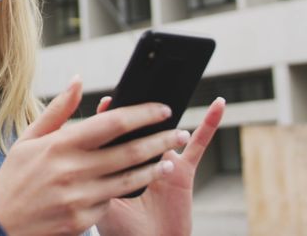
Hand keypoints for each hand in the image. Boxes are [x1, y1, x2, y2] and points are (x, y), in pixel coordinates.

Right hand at [0, 76, 190, 235]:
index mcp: (61, 144)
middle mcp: (72, 170)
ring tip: (171, 159)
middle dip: (160, 140)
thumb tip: (78, 80)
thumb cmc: (16, 176)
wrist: (0, 223)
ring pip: (130, 179)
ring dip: (155, 168)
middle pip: (130, 151)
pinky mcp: (83, 219)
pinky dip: (128, 190)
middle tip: (180, 133)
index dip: (142, 114)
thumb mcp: (29, 138)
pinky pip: (112, 200)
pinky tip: (142, 181)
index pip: (112, 123)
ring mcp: (79, 197)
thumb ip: (58, 109)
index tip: (162, 109)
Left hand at [95, 96, 226, 235]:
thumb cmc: (121, 230)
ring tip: (170, 90)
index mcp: (118, 163)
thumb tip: (87, 151)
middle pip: (140, 127)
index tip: (107, 101)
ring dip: (168, 115)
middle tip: (142, 84)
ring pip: (166, 131)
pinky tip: (218, 105)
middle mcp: (140, 158)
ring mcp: (164, 161)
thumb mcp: (101, 201)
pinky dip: (210, 123)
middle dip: (140, 109)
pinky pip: (199, 144)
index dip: (108, 117)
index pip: (111, 133)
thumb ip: (98, 176)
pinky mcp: (184, 170)